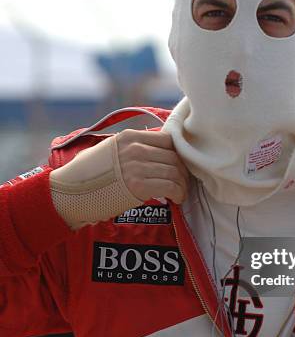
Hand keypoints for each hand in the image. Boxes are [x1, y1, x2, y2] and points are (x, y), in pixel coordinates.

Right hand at [50, 129, 188, 228]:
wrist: (69, 193)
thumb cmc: (87, 174)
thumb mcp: (110, 149)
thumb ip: (132, 147)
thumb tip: (155, 150)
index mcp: (129, 137)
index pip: (167, 140)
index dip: (176, 154)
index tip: (176, 165)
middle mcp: (135, 148)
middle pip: (173, 157)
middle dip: (182, 172)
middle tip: (182, 182)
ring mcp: (137, 166)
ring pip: (175, 172)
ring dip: (182, 185)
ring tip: (180, 193)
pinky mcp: (139, 185)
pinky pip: (170, 187)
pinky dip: (178, 194)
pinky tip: (177, 199)